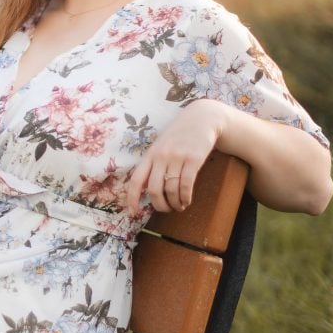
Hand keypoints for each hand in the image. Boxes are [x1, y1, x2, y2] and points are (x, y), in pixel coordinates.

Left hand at [126, 99, 227, 216]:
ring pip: (171, 190)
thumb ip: (153, 164)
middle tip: (166, 209)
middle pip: (154, 190)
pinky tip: (187, 200)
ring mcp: (177, 157)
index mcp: (150, 155)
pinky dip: (186, 197)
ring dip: (175, 203)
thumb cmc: (179, 135)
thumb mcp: (160, 146)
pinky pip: (186, 185)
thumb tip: (145, 189)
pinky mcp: (193, 159)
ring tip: (179, 206)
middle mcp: (161, 156)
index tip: (133, 213)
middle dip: (159, 206)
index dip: (132, 199)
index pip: (135, 181)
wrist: (201, 118)